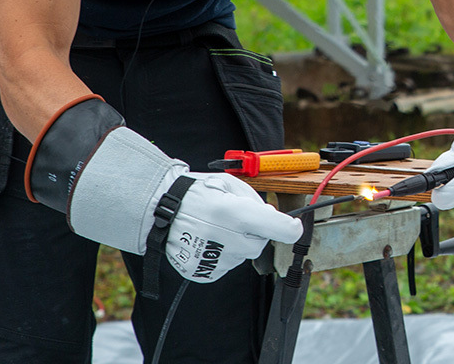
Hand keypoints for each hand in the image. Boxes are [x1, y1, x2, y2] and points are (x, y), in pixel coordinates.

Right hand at [28, 98, 302, 284]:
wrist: (157, 211)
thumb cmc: (196, 192)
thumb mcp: (227, 184)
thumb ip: (253, 199)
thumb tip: (271, 215)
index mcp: (231, 211)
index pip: (273, 226)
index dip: (288, 229)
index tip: (296, 229)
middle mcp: (222, 236)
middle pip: (258, 244)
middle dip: (256, 232)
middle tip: (241, 219)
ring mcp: (210, 256)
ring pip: (242, 256)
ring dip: (238, 243)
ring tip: (218, 226)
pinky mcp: (201, 270)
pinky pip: (226, 266)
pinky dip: (224, 254)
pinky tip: (210, 239)